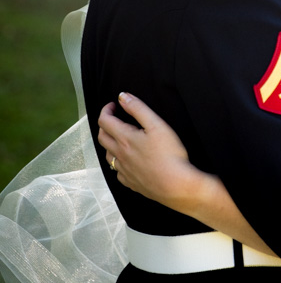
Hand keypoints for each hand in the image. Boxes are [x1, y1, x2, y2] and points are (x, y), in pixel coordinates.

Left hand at [98, 92, 208, 211]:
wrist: (176, 185)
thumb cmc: (169, 155)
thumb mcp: (157, 124)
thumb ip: (138, 108)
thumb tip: (122, 97)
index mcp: (124, 139)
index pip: (105, 121)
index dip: (106, 110)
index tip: (114, 105)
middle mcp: (120, 155)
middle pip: (102, 137)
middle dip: (105, 124)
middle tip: (114, 118)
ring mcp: (124, 171)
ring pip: (108, 156)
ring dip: (109, 144)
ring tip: (119, 138)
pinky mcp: (131, 183)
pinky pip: (118, 172)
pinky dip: (119, 163)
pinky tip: (128, 161)